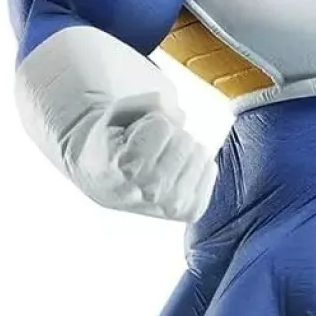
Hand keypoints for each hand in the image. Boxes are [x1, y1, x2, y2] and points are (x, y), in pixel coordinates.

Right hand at [70, 93, 216, 222]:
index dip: (150, 122)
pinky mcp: (190, 211)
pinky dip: (197, 164)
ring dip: (184, 151)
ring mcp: (172, 205)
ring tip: (159, 162)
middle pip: (185, 139)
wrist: (104, 184)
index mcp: (127, 168)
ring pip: (200, 153)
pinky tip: (175, 172)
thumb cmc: (113, 146)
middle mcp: (151, 191)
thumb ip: (145, 103)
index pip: (163, 125)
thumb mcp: (116, 116)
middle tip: (148, 150)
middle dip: (170, 136)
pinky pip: (211, 169)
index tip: (134, 137)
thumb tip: (180, 115)